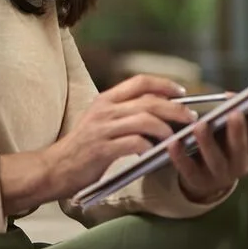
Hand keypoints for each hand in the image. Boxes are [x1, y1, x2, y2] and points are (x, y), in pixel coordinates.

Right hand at [33, 74, 202, 206]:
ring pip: (145, 120)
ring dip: (166, 129)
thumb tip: (160, 111)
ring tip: (175, 138)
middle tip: (191, 118)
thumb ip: (123, 113)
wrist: (56, 167)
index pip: (139, 81)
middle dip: (176, 108)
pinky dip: (150, 148)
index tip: (181, 92)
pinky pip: (135, 143)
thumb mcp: (100, 121)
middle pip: (149, 101)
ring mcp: (103, 129)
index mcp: (105, 100)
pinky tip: (154, 154)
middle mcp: (104, 110)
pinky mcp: (103, 149)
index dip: (164, 84)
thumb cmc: (83, 147)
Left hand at [168, 85, 247, 202]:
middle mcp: (240, 165)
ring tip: (200, 124)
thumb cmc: (233, 144)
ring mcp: (217, 174)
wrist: (209, 179)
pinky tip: (173, 142)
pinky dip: (180, 156)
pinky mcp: (195, 180)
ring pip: (214, 159)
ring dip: (208, 142)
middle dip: (239, 131)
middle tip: (234, 112)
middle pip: (241, 149)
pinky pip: (187, 170)